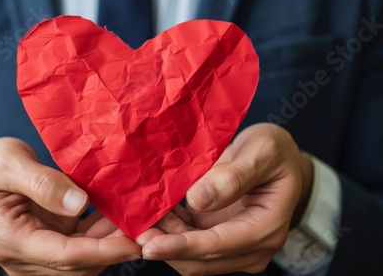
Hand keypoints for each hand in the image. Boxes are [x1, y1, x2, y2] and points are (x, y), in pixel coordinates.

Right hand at [0, 137, 139, 274]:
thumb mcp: (7, 164)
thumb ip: (41, 183)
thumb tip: (79, 205)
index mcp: (11, 240)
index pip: (64, 257)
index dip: (102, 252)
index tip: (134, 243)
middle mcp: (24, 258)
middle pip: (78, 266)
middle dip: (114, 250)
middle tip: (146, 228)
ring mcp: (37, 257)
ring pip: (83, 262)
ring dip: (111, 244)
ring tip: (137, 220)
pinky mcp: (49, 249)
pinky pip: (81, 250)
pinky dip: (102, 237)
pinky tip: (118, 217)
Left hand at [138, 123, 312, 274]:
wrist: (278, 158)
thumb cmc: (276, 151)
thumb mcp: (262, 151)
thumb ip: (234, 176)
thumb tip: (198, 200)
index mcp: (266, 229)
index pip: (218, 247)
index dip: (182, 247)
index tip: (150, 245)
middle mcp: (251, 247)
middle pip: (201, 260)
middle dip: (165, 247)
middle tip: (133, 230)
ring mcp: (234, 245)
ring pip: (191, 255)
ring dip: (163, 240)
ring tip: (138, 218)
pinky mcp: (218, 236)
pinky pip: (189, 240)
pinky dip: (169, 231)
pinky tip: (153, 212)